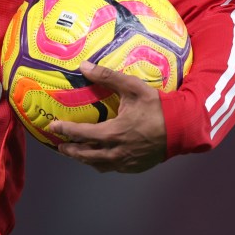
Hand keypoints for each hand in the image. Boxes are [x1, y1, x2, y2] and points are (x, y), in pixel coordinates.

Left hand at [47, 61, 166, 173]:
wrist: (182, 128)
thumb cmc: (157, 107)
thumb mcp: (132, 87)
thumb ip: (107, 76)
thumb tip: (83, 66)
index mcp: (114, 133)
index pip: (81, 134)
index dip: (64, 131)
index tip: (52, 127)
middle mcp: (117, 151)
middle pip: (86, 155)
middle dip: (70, 150)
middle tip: (59, 145)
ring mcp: (127, 162)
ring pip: (98, 164)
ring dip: (84, 159)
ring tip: (74, 152)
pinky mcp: (136, 167)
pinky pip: (112, 168)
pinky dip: (100, 163)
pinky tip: (98, 157)